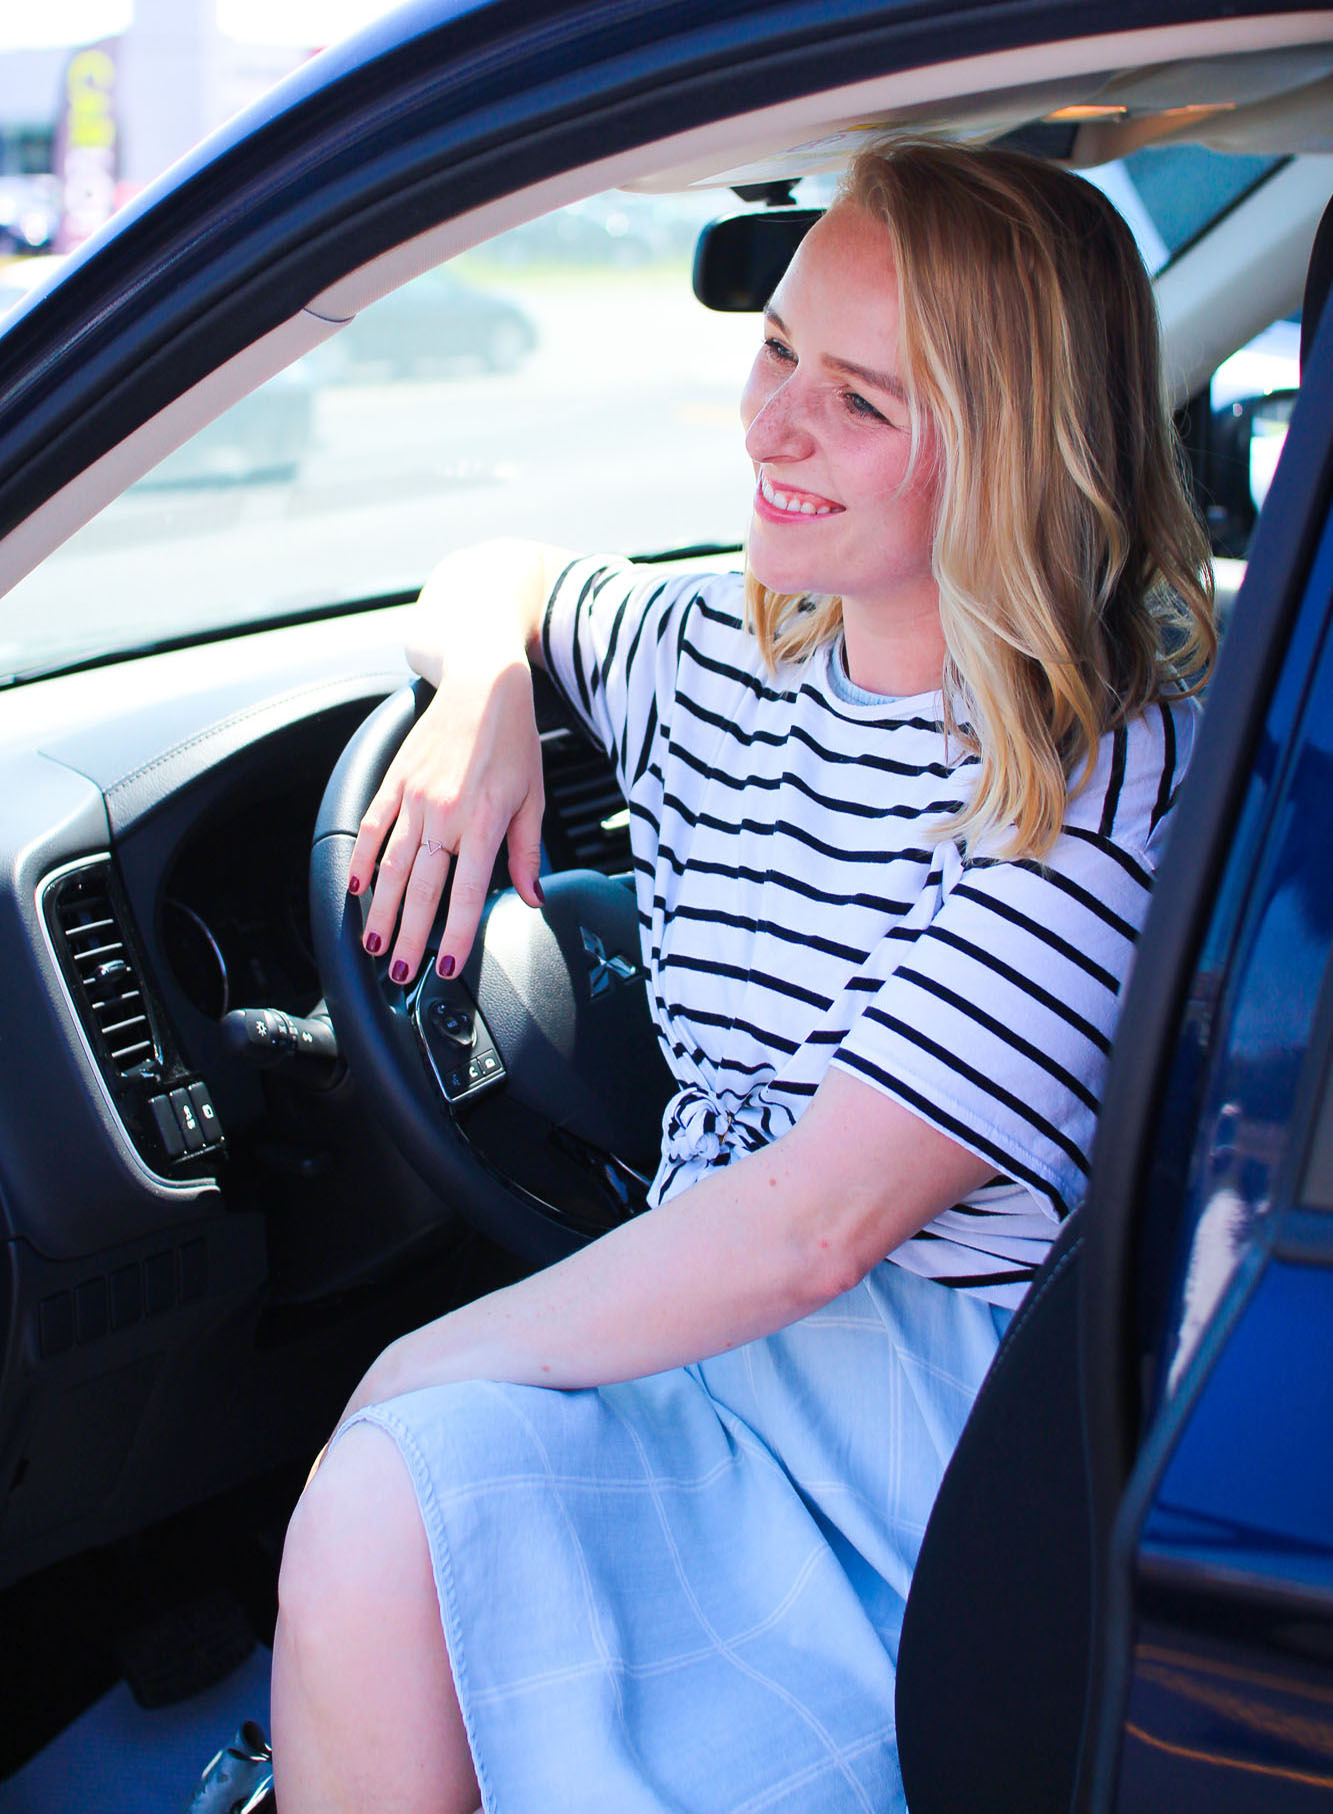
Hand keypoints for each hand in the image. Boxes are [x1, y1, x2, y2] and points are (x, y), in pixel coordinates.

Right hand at [347, 657, 544, 984]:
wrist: (484, 682)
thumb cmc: (513, 740)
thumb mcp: (533, 797)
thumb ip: (527, 853)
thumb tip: (531, 897)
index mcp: (483, 821)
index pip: (466, 893)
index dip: (455, 934)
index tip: (447, 965)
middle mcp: (445, 813)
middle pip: (423, 889)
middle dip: (409, 937)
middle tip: (400, 972)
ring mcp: (415, 797)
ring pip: (393, 866)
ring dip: (382, 910)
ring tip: (374, 944)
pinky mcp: (396, 780)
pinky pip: (373, 826)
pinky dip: (363, 859)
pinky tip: (356, 887)